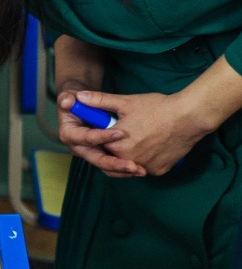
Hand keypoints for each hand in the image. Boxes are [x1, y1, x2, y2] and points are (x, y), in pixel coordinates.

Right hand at [57, 90, 144, 177]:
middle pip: (96, 159)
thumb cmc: (76, 101)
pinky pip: (112, 166)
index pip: (86, 138)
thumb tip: (67, 102)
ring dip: (123, 171)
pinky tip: (141, 169)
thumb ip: (68, 98)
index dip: (102, 136)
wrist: (81, 107)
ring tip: (141, 170)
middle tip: (132, 166)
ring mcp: (90, 153)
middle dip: (114, 164)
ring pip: (105, 167)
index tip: (120, 133)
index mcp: (70, 134)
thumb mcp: (71, 96)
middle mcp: (78, 147)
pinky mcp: (101, 155)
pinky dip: (125, 169)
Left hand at [83, 90, 207, 175]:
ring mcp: (146, 169)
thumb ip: (99, 101)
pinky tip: (145, 147)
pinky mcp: (160, 171)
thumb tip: (78, 96)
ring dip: (125, 157)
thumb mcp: (125, 102)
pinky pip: (145, 168)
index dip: (98, 138)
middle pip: (112, 159)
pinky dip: (142, 160)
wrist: (189, 117)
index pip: (98, 147)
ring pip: (128, 166)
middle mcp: (130, 162)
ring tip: (131, 140)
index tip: (101, 129)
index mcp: (117, 147)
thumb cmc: (156, 108)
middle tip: (118, 135)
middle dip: (110, 149)